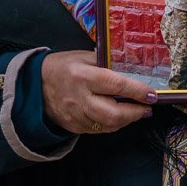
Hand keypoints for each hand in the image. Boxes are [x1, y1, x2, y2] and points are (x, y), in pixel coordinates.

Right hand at [41, 50, 156, 134]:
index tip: (152, 94)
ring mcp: (76, 116)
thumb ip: (105, 62)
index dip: (137, 91)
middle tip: (147, 107)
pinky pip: (98, 129)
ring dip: (126, 120)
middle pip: (113, 113)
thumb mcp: (83, 56)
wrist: (35, 86)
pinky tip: (120, 116)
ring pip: (107, 125)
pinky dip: (113, 124)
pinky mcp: (75, 127)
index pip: (115, 85)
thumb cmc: (62, 66)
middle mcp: (80, 98)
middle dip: (134, 112)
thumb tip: (131, 66)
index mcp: (83, 76)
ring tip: (137, 111)